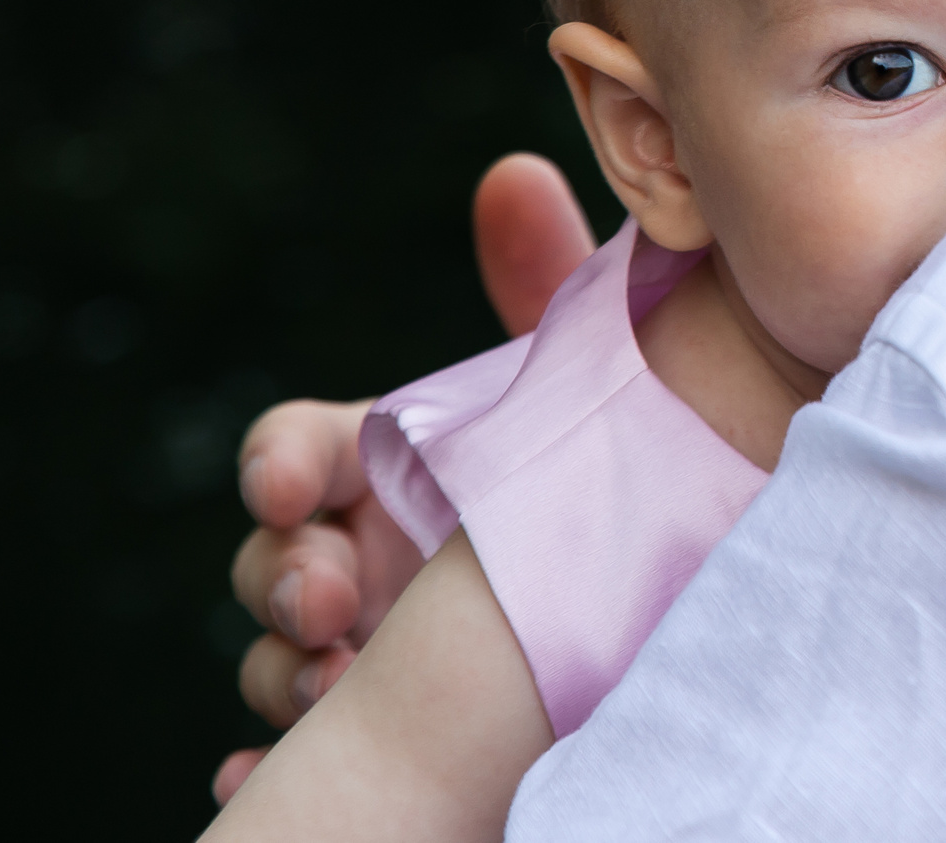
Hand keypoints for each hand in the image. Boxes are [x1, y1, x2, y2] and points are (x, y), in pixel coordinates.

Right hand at [215, 153, 594, 802]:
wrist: (679, 599)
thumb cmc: (615, 476)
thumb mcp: (588, 389)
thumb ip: (548, 286)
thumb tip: (513, 173)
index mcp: (394, 470)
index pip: (299, 452)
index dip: (281, 463)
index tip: (293, 484)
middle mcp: (365, 560)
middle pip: (274, 562)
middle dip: (280, 576)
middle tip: (326, 600)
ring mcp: (367, 652)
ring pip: (279, 665)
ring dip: (280, 673)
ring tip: (323, 687)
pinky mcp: (392, 744)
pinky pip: (308, 767)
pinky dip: (272, 765)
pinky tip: (266, 772)